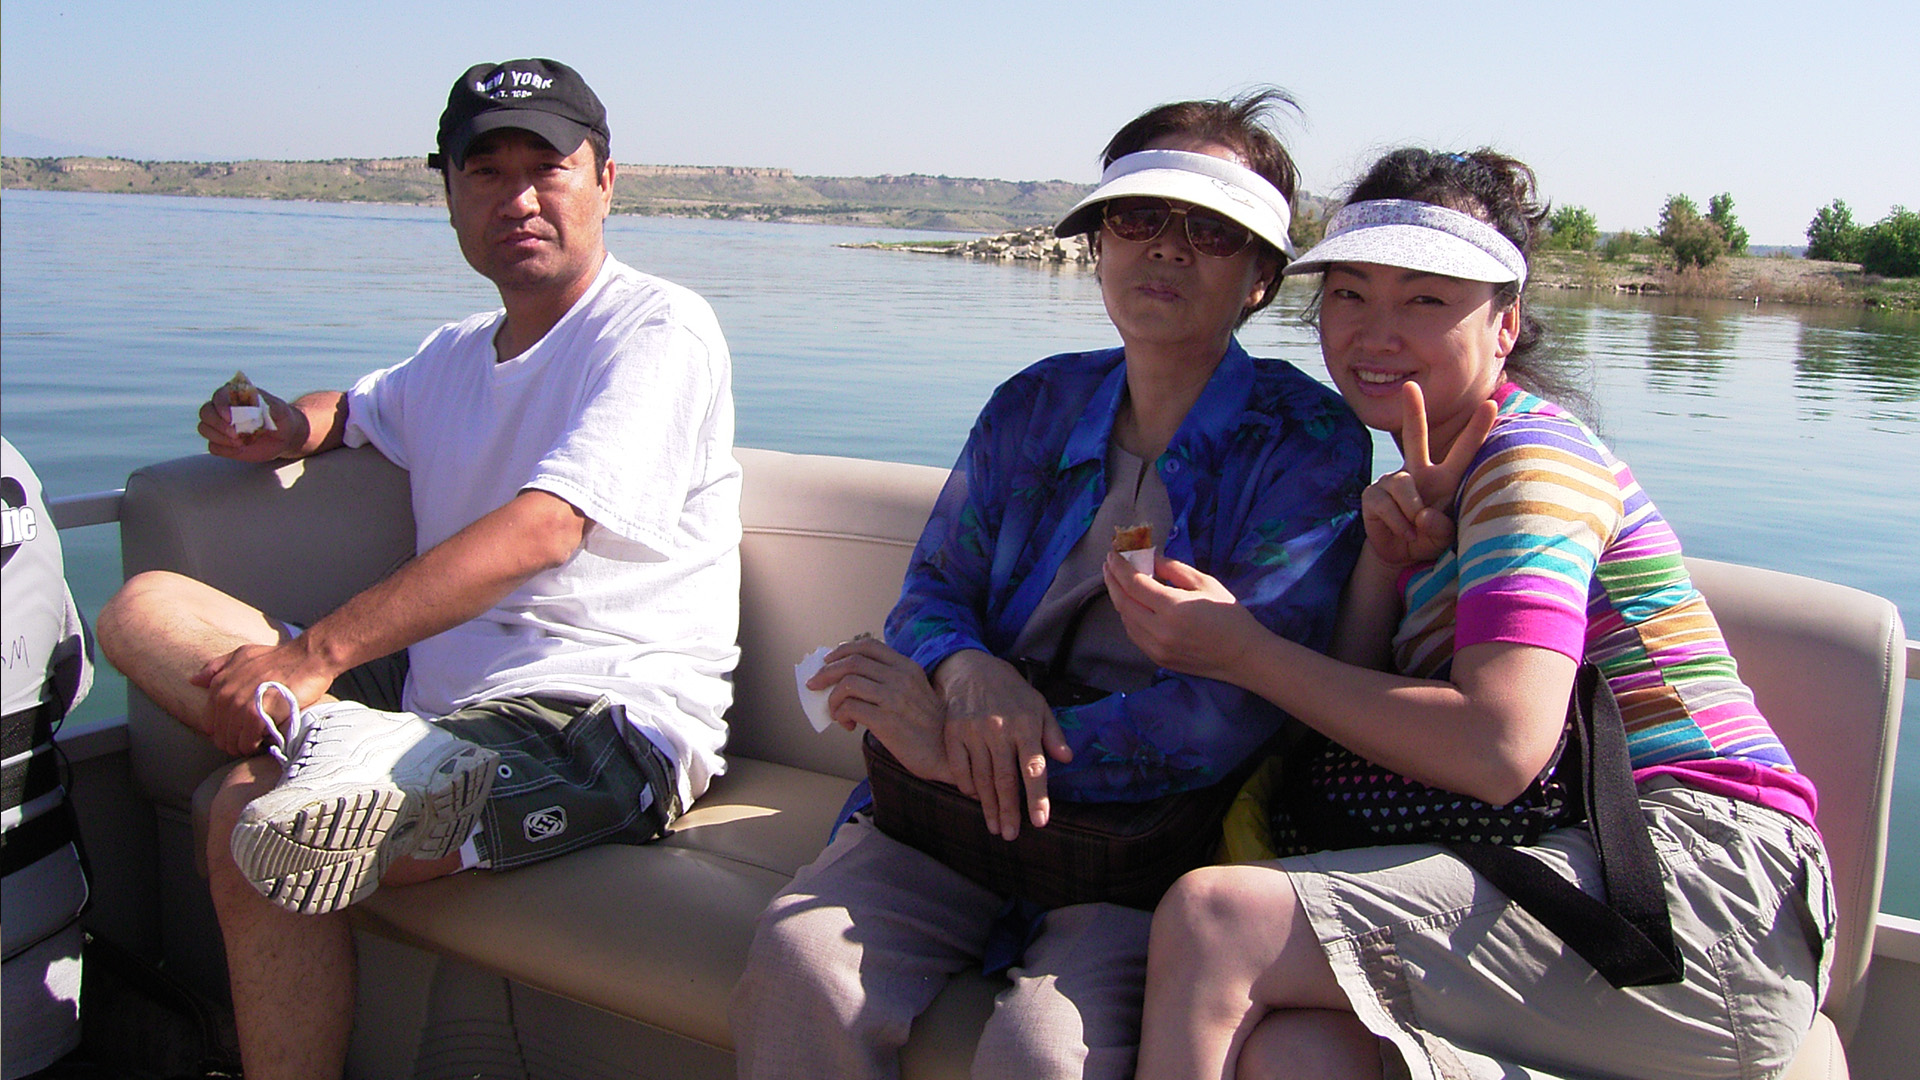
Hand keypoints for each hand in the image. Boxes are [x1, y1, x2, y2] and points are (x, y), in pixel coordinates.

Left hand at [190, 639, 336, 755]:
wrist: (308, 658)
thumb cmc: (279, 658)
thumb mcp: (243, 655)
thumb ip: (217, 668)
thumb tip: (194, 680)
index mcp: (220, 685)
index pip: (210, 723)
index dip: (224, 730)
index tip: (239, 731)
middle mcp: (226, 696)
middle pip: (220, 736)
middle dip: (233, 741)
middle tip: (251, 740)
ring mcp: (241, 706)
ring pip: (232, 742)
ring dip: (244, 746)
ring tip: (259, 742)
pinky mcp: (258, 715)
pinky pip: (248, 742)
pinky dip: (255, 746)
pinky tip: (266, 741)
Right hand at [200, 384, 304, 462]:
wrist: (283, 437)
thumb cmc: (281, 418)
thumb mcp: (281, 411)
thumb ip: (269, 405)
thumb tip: (257, 402)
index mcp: (234, 394)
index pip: (219, 396)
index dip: (221, 406)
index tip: (231, 418)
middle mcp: (222, 409)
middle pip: (205, 412)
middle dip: (218, 424)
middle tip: (236, 434)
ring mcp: (219, 426)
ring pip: (204, 429)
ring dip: (221, 437)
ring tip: (242, 442)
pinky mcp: (221, 443)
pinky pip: (213, 447)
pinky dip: (225, 449)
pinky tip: (241, 448)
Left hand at [808, 637, 952, 783]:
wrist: (945, 753)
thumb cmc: (927, 726)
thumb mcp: (914, 692)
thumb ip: (889, 681)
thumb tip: (848, 679)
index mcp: (907, 667)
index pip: (869, 646)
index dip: (843, 650)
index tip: (829, 661)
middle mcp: (901, 678)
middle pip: (852, 662)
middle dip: (826, 672)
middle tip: (815, 684)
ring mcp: (894, 699)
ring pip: (847, 683)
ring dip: (833, 698)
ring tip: (836, 712)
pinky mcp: (886, 721)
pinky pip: (850, 708)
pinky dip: (840, 715)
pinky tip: (847, 724)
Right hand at [932, 650, 1070, 839]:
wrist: (971, 668)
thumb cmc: (1010, 690)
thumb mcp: (1038, 705)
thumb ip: (1053, 733)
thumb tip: (1067, 758)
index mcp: (1025, 725)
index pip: (1033, 767)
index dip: (1037, 797)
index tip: (1040, 821)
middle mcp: (999, 730)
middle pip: (1005, 779)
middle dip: (1009, 811)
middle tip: (1012, 836)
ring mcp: (973, 731)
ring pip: (982, 778)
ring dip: (988, 806)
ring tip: (995, 827)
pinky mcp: (953, 733)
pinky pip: (960, 768)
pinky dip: (967, 786)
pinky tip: (976, 799)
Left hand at [1104, 553, 1265, 682]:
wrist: (1243, 656)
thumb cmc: (1228, 615)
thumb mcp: (1204, 582)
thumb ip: (1173, 569)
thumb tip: (1149, 558)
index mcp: (1172, 609)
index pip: (1134, 584)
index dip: (1119, 567)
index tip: (1112, 553)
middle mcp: (1159, 631)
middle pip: (1123, 602)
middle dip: (1112, 580)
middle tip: (1108, 564)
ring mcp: (1156, 649)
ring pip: (1125, 620)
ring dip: (1118, 598)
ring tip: (1118, 581)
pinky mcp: (1158, 660)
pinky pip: (1134, 635)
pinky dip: (1128, 617)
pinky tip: (1131, 605)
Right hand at [1361, 382, 1496, 567]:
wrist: (1400, 553)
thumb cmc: (1428, 539)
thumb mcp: (1443, 538)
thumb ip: (1441, 528)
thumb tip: (1423, 514)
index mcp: (1444, 478)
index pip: (1463, 451)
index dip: (1476, 429)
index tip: (1491, 405)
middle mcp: (1418, 472)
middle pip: (1415, 436)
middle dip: (1413, 411)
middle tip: (1410, 387)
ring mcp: (1393, 480)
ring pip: (1403, 485)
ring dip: (1412, 511)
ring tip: (1415, 529)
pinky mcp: (1373, 495)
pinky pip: (1386, 504)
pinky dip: (1398, 523)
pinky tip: (1402, 532)